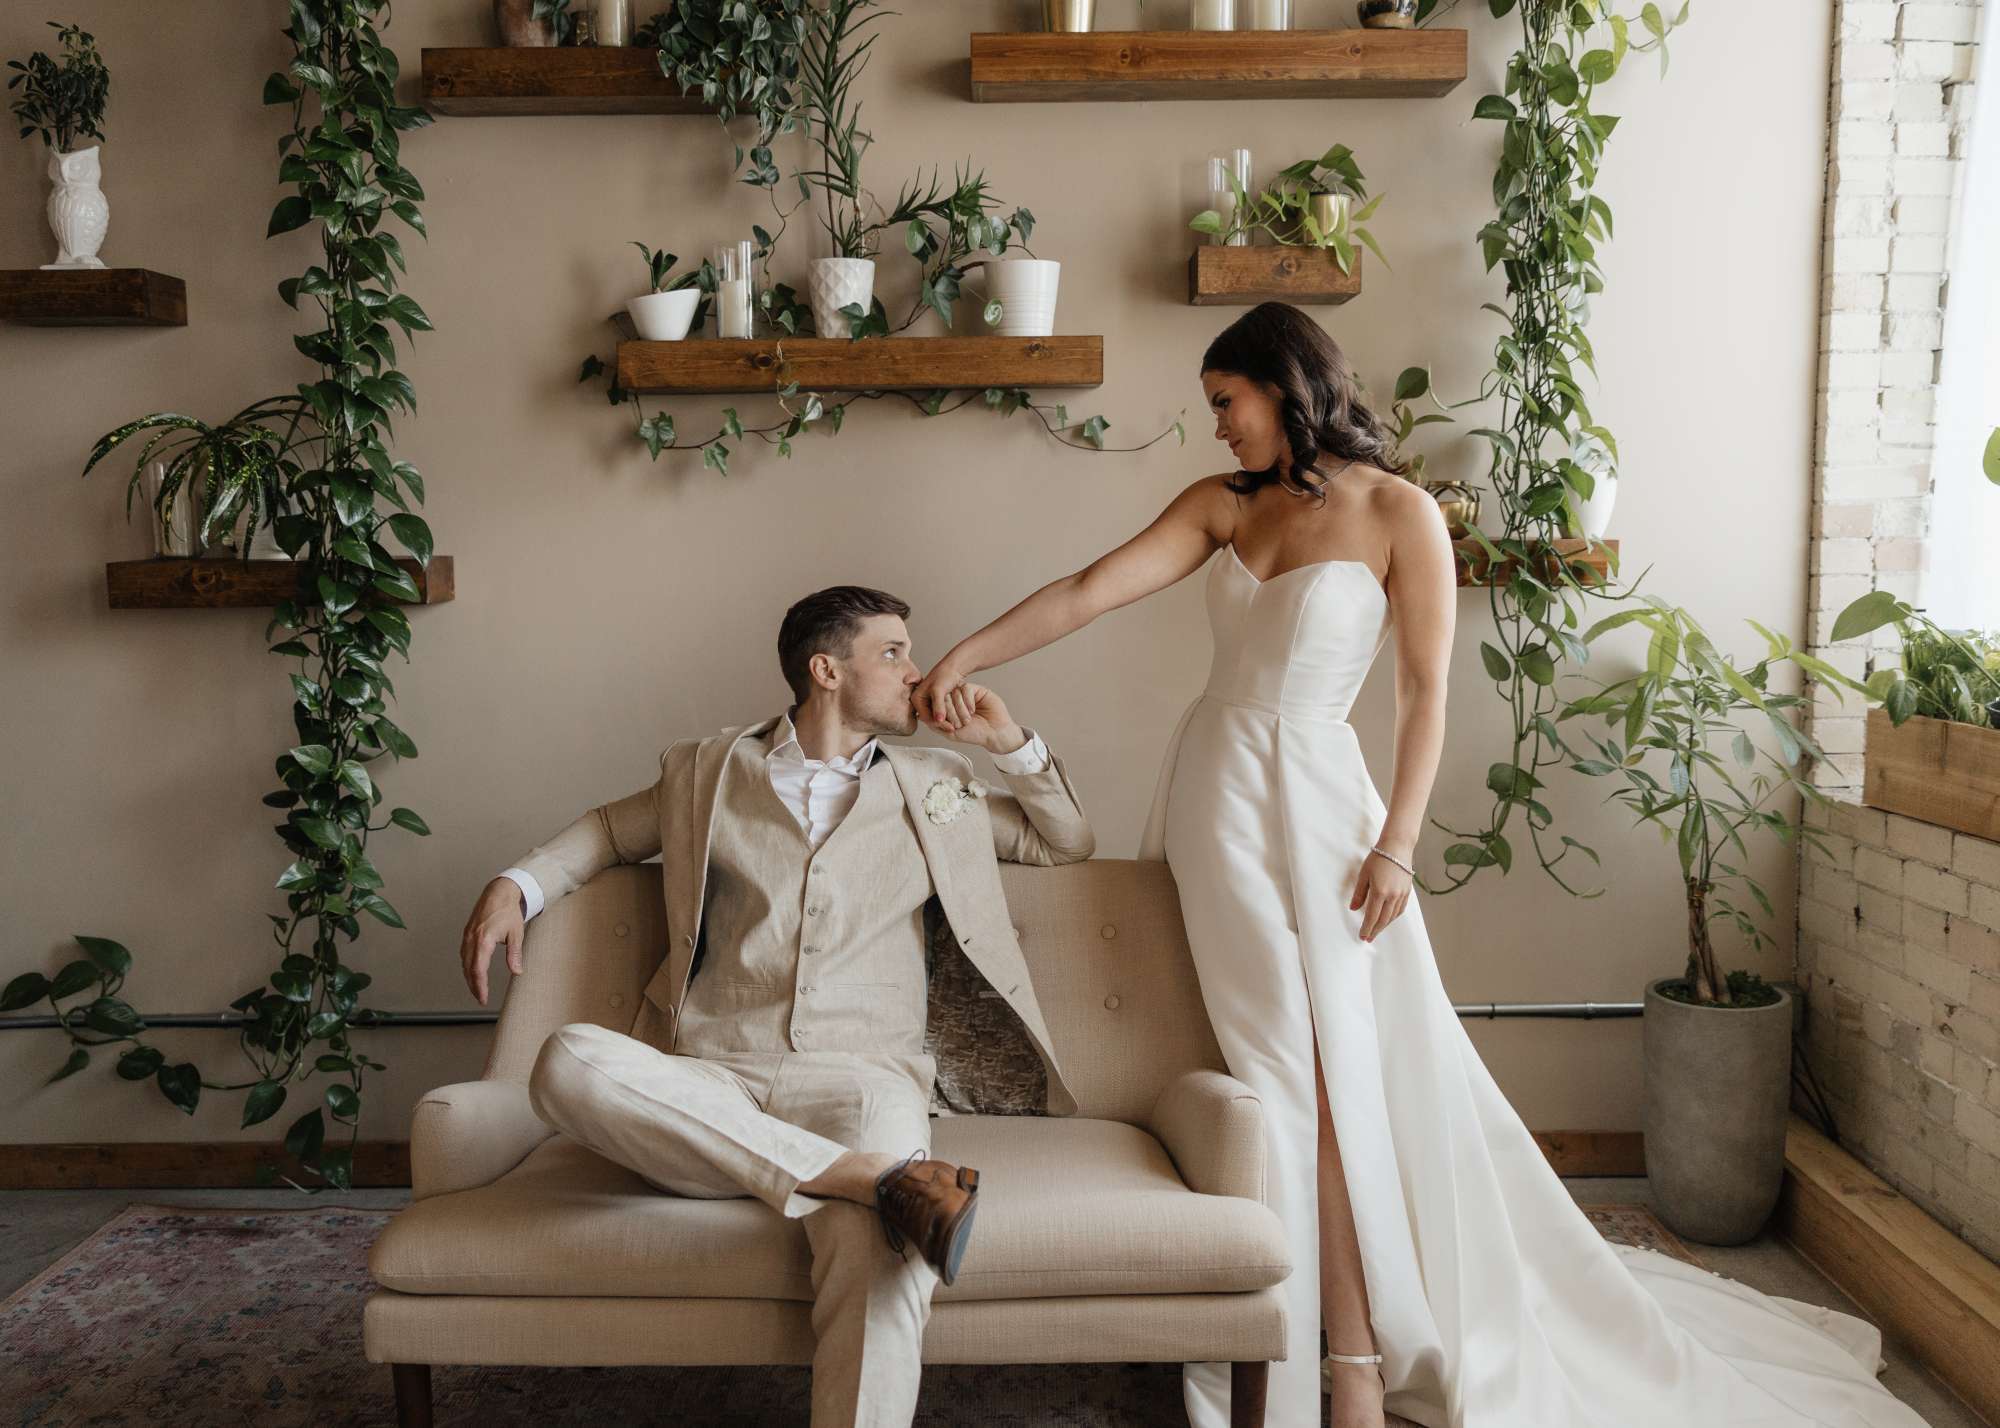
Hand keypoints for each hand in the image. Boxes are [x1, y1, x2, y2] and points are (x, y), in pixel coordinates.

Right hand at [460, 877, 526, 1005]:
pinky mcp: (467, 933)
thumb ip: (514, 954)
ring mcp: (467, 936)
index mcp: (483, 940)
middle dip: (474, 985)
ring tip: (477, 989)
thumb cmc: (508, 911)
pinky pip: (463, 954)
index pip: (478, 970)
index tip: (483, 998)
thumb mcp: (516, 934)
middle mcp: (471, 939)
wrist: (499, 892)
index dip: (480, 986)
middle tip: (480, 998)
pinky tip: (472, 971)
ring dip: (469, 977)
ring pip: (464, 962)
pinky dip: (467, 965)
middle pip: (468, 969)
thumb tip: (517, 972)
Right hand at [913, 661, 967, 727]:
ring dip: (946, 721)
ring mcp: (927, 702)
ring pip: (936, 717)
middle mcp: (920, 702)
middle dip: (943, 723)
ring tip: (957, 725)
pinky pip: (941, 713)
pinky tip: (956, 719)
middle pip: (931, 718)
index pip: (926, 717)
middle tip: (954, 728)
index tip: (950, 727)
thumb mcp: (939, 690)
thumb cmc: (944, 675)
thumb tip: (938, 720)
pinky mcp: (935, 702)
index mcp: (916, 698)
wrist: (953, 668)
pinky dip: (948, 716)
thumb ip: (938, 705)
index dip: (938, 724)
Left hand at [917, 678, 1022, 755]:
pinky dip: (967, 701)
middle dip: (949, 713)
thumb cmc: (974, 735)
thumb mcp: (950, 733)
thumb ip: (936, 724)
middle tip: (958, 724)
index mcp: (948, 711)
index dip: (940, 715)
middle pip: (943, 698)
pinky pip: (965, 689)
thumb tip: (921, 716)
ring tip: (967, 720)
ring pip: (954, 693)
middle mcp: (956, 701)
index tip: (950, 727)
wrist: (994, 733)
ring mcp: (965, 695)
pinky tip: (973, 711)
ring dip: (959, 709)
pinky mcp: (976, 690)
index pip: (936, 706)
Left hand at [1348, 850, 1411, 942]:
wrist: (1397, 848)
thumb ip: (1359, 894)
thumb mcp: (1363, 875)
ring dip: (1384, 925)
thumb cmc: (1378, 858)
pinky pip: (1400, 909)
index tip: (1362, 936)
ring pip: (1393, 916)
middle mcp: (1392, 895)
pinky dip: (1393, 917)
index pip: (1372, 916)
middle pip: (1383, 919)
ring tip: (1376, 930)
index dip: (1367, 928)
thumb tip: (1354, 909)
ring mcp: (1401, 894)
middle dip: (1375, 930)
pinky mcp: (1407, 891)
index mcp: (1380, 892)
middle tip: (1368, 938)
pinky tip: (1388, 919)